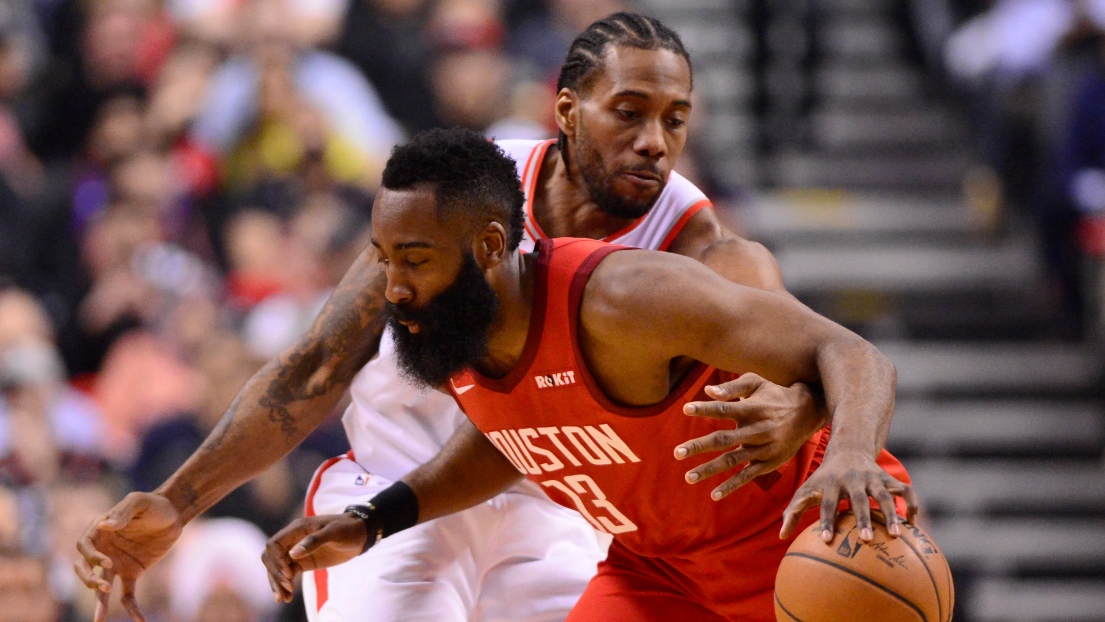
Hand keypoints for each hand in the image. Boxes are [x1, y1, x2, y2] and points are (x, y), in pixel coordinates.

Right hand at [73, 492, 184, 621]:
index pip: (83, 547)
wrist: (174, 514)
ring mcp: (116, 564)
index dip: (91, 557)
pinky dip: (131, 608)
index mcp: (99, 531)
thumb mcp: (138, 501)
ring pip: (101, 587)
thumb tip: (103, 525)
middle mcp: (103, 550)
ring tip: (99, 620)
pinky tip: (139, 619)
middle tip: (103, 587)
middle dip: (89, 580)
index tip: (107, 563)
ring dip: (99, 603)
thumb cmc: (153, 504)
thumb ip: (122, 513)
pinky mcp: (132, 573)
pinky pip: (127, 595)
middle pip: (84, 569)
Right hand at [262, 513, 368, 602]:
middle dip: (275, 574)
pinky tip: (287, 598)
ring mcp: (297, 552)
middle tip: (288, 588)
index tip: (289, 572)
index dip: (277, 560)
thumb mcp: (333, 532)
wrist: (360, 533)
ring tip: (283, 599)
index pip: (274, 545)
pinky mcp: (303, 562)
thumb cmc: (348, 528)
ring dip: (277, 583)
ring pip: (277, 568)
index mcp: (297, 529)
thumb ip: (313, 541)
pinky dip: (285, 586)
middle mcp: (293, 540)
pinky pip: (287, 575)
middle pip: (270, 558)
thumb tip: (292, 554)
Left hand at [675, 374, 827, 499]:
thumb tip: (708, 391)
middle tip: (677, 452)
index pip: (724, 410)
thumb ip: (732, 387)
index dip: (705, 409)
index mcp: (751, 409)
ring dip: (710, 469)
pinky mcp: (768, 463)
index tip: (685, 409)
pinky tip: (714, 494)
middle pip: (723, 439)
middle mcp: (757, 430)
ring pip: (732, 460)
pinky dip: (732, 485)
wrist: (808, 412)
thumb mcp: (756, 383)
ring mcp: (763, 449)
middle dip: (699, 446)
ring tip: (688, 477)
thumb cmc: (774, 394)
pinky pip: (747, 476)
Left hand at [779, 451, 918, 542]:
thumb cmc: (824, 478)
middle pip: (859, 499)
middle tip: (866, 539)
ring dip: (891, 514)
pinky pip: (905, 490)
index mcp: (831, 483)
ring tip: (896, 535)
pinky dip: (912, 504)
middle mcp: (853, 479)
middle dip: (862, 518)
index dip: (827, 521)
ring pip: (885, 495)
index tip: (827, 540)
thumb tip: (781, 536)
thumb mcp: (807, 489)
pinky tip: (914, 525)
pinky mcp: (889, 479)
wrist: (848, 449)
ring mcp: (873, 478)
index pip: (828, 504)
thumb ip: (794, 511)